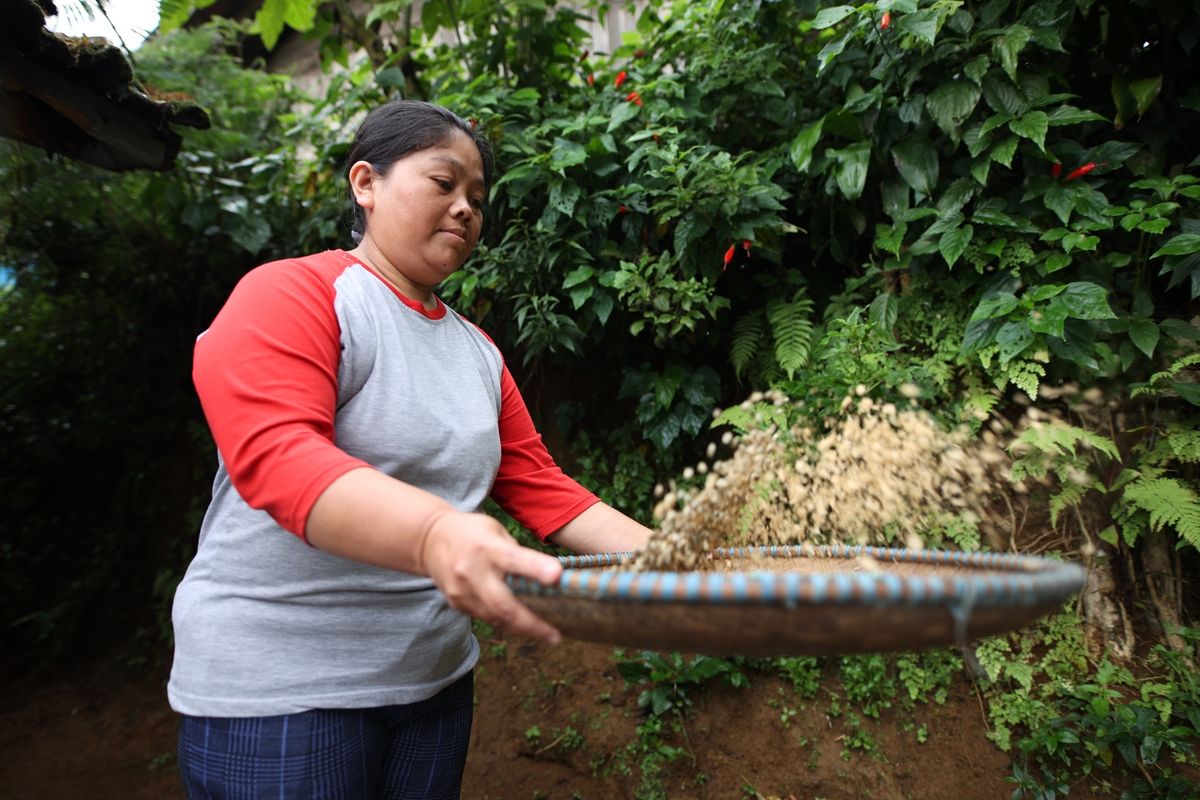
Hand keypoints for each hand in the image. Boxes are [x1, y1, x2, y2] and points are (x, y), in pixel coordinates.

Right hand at [422, 511, 562, 642]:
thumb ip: (518, 553)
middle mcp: (472, 572)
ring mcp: (462, 591)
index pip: (514, 559)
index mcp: (487, 547)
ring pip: (495, 618)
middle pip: (503, 605)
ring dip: (522, 629)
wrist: (429, 539)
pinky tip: (522, 624)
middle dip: (532, 624)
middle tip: (556, 636)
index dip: (536, 569)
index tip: (557, 576)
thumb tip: (546, 578)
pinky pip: (486, 618)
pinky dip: (506, 622)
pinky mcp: (456, 604)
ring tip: (546, 634)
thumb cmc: (472, 532)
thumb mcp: (496, 530)